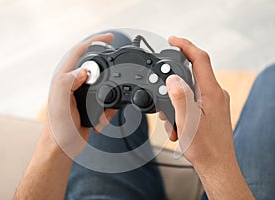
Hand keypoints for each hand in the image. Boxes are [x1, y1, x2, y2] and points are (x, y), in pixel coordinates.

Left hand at [46, 33, 115, 158]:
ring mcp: (82, 94)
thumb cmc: (58, 128)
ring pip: (102, 83)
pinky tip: (103, 118)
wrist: (63, 147)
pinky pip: (105, 99)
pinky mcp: (90, 105)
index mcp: (64, 79)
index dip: (94, 42)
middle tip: (119, 64)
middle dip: (107, 64)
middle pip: (93, 64)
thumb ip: (67, 83)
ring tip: (111, 103)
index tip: (110, 38)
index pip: (79, 52)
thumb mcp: (60, 104)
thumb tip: (83, 71)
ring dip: (110, 91)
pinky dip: (109, 108)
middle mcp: (73, 83)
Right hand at [161, 36, 233, 168]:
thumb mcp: (187, 121)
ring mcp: (214, 102)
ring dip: (176, 99)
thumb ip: (179, 97)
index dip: (185, 46)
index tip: (172, 40)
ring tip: (171, 120)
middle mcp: (215, 94)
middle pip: (193, 72)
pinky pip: (194, 99)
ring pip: (191, 88)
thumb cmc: (204, 147)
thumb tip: (172, 78)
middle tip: (163, 97)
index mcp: (211, 92)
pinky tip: (177, 124)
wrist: (216, 164)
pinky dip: (181, 106)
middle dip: (174, 80)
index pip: (200, 59)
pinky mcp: (211, 109)